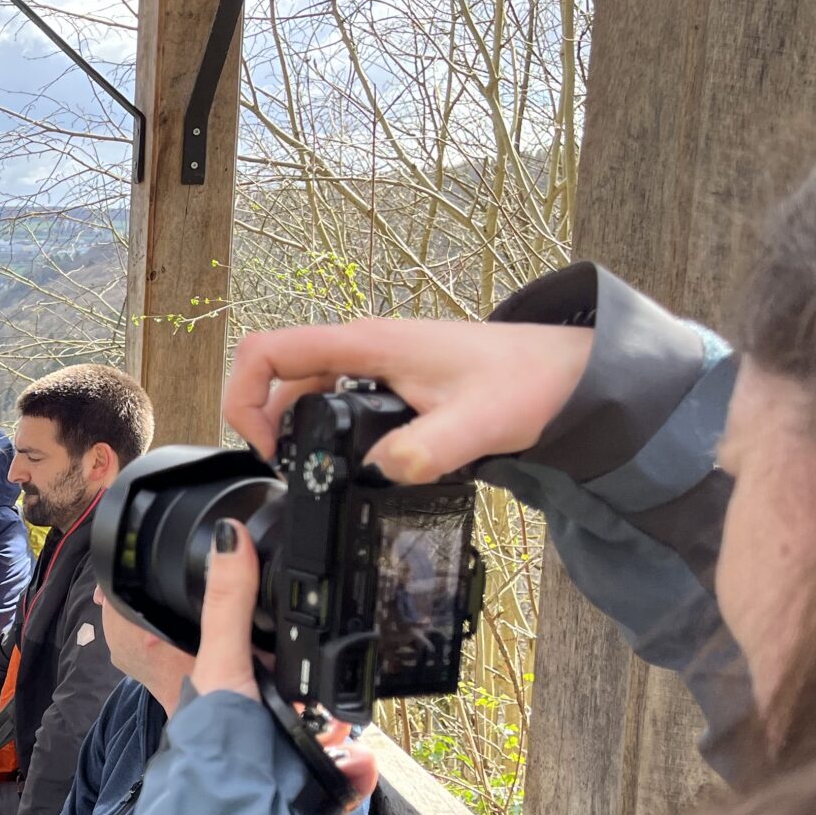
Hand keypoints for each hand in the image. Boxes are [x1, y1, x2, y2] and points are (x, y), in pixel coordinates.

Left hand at [195, 525, 380, 809]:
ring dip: (346, 731)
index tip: (315, 626)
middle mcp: (258, 723)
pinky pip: (344, 774)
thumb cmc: (217, 744)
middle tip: (345, 679)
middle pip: (307, 696)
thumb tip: (230, 536)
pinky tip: (357, 762)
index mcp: (234, 688)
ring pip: (330, 734)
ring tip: (350, 728)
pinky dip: (354, 770)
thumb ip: (230, 602)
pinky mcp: (310, 792)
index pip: (268, 656)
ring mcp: (285, 759)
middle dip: (329, 690)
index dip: (290, 641)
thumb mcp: (222, 661)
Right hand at [223, 318, 592, 483]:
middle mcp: (362, 346)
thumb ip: (428, 449)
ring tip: (305, 468)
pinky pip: (332, 395)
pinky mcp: (387, 377)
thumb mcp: (480, 423)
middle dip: (262, 419)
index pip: (268, 351)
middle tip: (282, 467)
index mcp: (367, 344)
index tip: (263, 444)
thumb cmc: (529, 382)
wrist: (570, 372)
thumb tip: (382, 470)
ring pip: (303, 385)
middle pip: (276, 370)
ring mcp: (373, 360)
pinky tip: (341, 456)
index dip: (245, 397)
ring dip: (290, 424)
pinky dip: (319, 425)